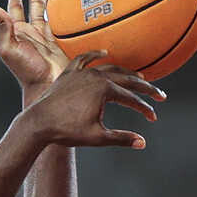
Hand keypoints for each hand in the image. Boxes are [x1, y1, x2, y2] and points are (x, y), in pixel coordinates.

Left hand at [0, 0, 70, 95]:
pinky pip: (65, 21)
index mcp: (18, 32)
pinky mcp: (62, 41)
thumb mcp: (8, 48)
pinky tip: (74, 1)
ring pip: (51, 9)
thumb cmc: (25, 70)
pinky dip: (68, 10)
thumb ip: (2, 27)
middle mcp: (32, 33)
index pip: (15, 9)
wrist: (47, 86)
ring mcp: (48, 37)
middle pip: (36, 4)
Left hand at [19, 52, 165, 149]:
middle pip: (127, 79)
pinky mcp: (69, 73)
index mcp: (105, 90)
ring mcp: (82, 73)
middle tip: (159, 95)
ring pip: (109, 68)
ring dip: (126, 72)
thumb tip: (142, 143)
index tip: (153, 118)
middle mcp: (95, 76)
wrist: (38, 124)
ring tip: (139, 77)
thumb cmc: (66, 132)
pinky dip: (95, 54)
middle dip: (145, 88)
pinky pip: (84, 59)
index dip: (145, 109)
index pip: (132, 98)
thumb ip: (121, 138)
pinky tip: (104, 52)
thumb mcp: (97, 137)